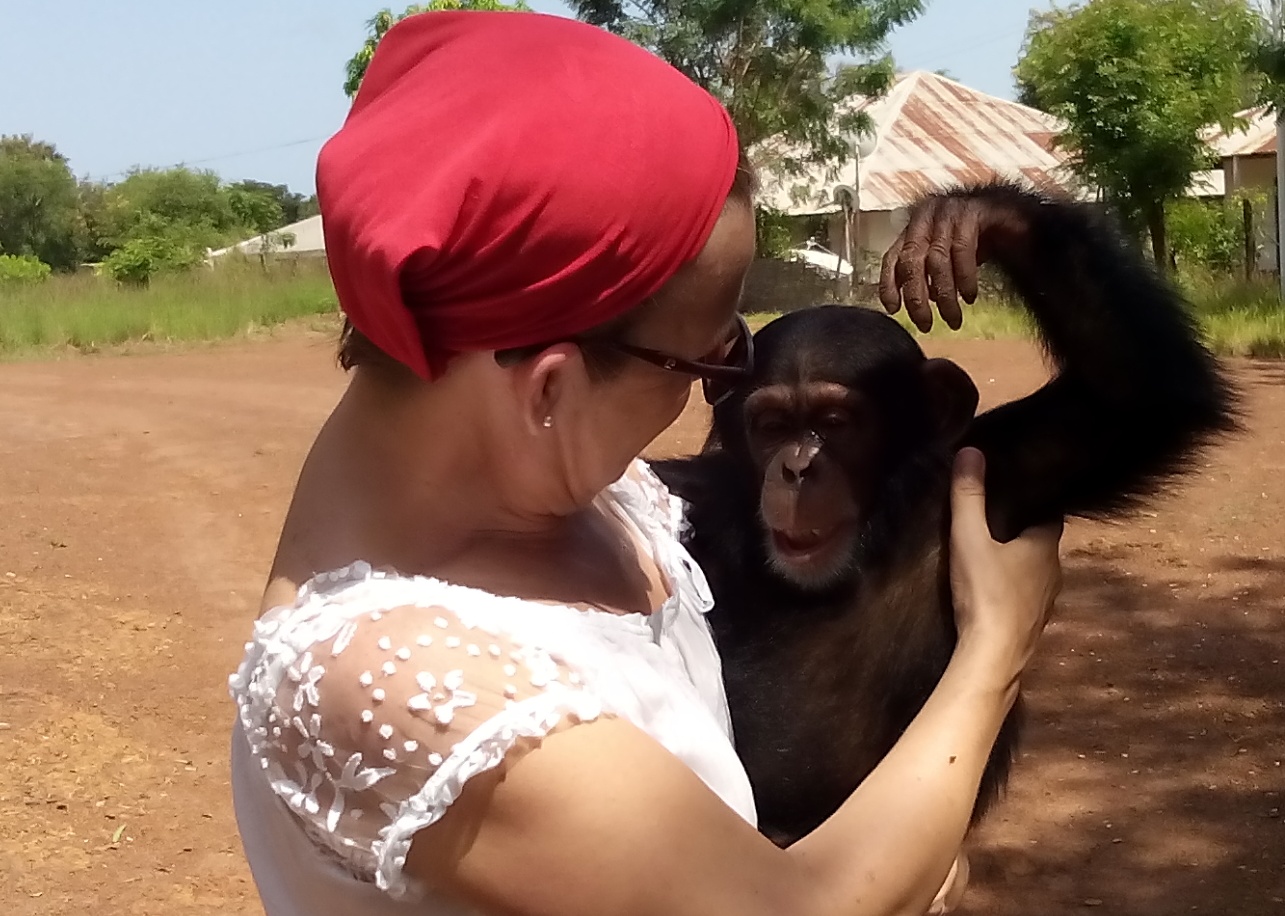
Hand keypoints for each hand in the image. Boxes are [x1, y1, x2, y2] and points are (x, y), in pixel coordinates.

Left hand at [878, 189, 1028, 331]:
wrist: (1017, 215)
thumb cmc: (980, 238)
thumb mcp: (948, 259)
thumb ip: (929, 274)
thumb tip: (921, 299)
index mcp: (916, 227)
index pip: (893, 257)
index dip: (889, 285)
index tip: (893, 309)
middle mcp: (927, 215)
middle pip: (912, 261)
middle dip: (916, 297)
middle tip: (925, 324)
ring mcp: (949, 210)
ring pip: (937, 259)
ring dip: (944, 295)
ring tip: (953, 317)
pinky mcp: (973, 210)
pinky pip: (962, 249)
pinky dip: (964, 277)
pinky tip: (969, 295)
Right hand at [947, 447, 1061, 685]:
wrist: (993, 657)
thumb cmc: (986, 593)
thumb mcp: (969, 539)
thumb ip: (968, 497)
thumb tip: (971, 450)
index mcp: (1045, 544)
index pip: (1047, 510)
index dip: (1030, 498)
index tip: (1010, 487)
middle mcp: (1054, 570)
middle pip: (1040, 540)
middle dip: (1019, 527)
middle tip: (992, 513)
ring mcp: (1046, 600)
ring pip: (1033, 569)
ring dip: (1016, 559)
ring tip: (989, 547)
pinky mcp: (1032, 623)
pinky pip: (1025, 593)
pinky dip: (1012, 584)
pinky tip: (991, 585)